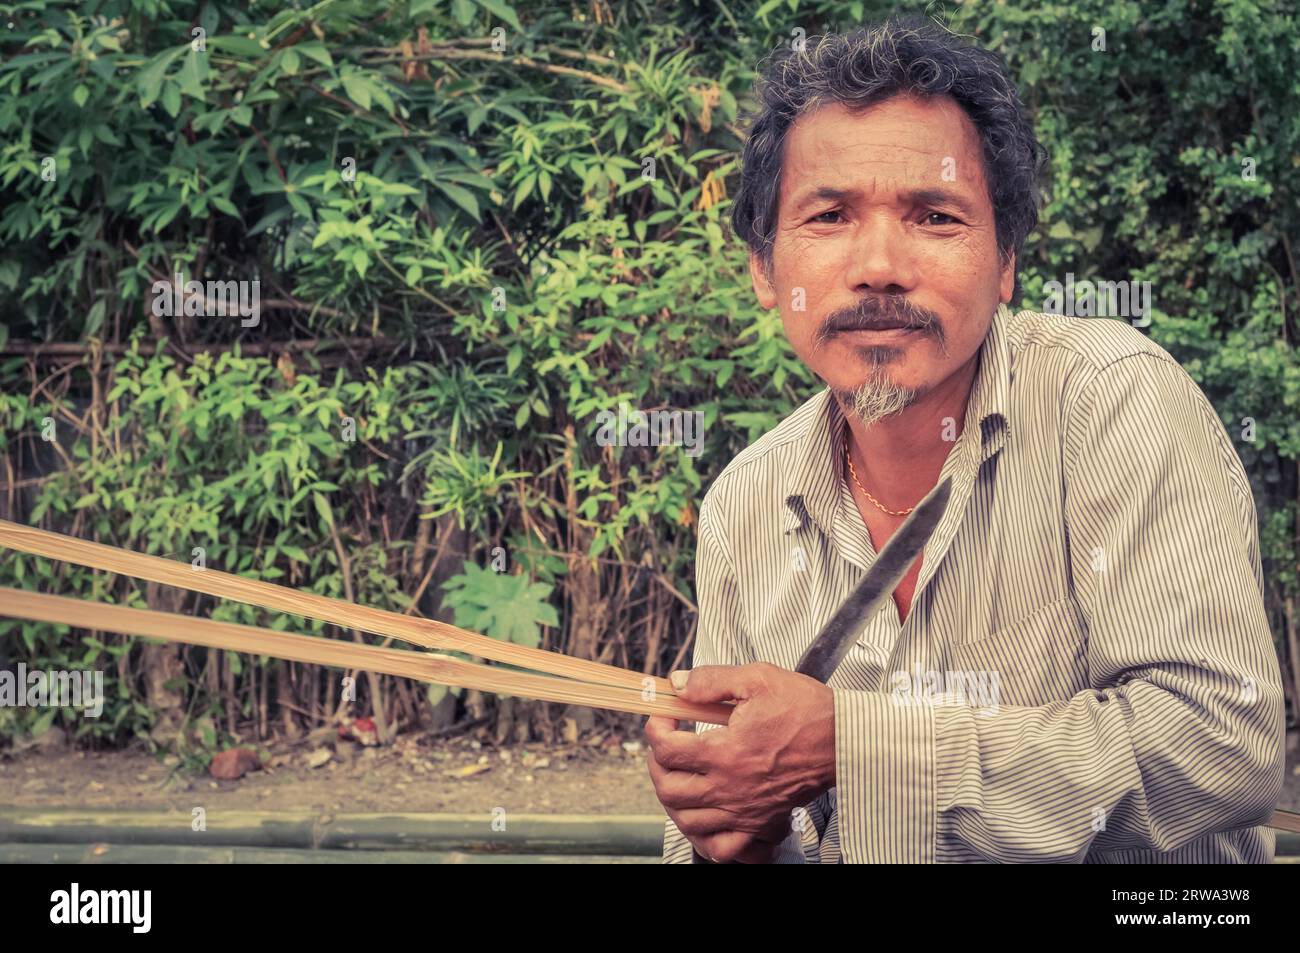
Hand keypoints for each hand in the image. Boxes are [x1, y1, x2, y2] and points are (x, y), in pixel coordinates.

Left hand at [645, 662, 835, 863]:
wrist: (843, 740)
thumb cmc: (807, 710)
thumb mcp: (758, 678)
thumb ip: (713, 680)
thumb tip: (679, 684)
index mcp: (725, 752)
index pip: (667, 749)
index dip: (655, 730)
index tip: (663, 717)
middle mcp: (730, 787)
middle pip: (669, 789)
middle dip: (656, 764)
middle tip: (664, 745)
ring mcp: (744, 810)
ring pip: (687, 821)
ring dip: (673, 799)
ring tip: (678, 776)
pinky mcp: (760, 822)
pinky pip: (722, 848)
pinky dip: (705, 838)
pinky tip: (703, 817)